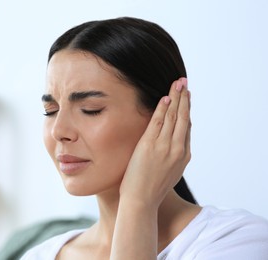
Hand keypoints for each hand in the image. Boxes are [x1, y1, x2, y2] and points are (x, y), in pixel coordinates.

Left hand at [119, 77, 190, 207]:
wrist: (141, 201)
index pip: (187, 128)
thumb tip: (171, 146)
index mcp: (184, 156)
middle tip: (185, 83)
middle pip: (183, 118)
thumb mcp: (169, 173)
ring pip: (173, 117)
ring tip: (177, 84)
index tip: (186, 99)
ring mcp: (164, 146)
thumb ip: (173, 158)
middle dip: (184, 99)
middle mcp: (177, 149)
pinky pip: (158, 122)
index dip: (187, 111)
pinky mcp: (150, 145)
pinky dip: (162, 108)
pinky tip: (165, 97)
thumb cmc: (151, 189)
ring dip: (176, 98)